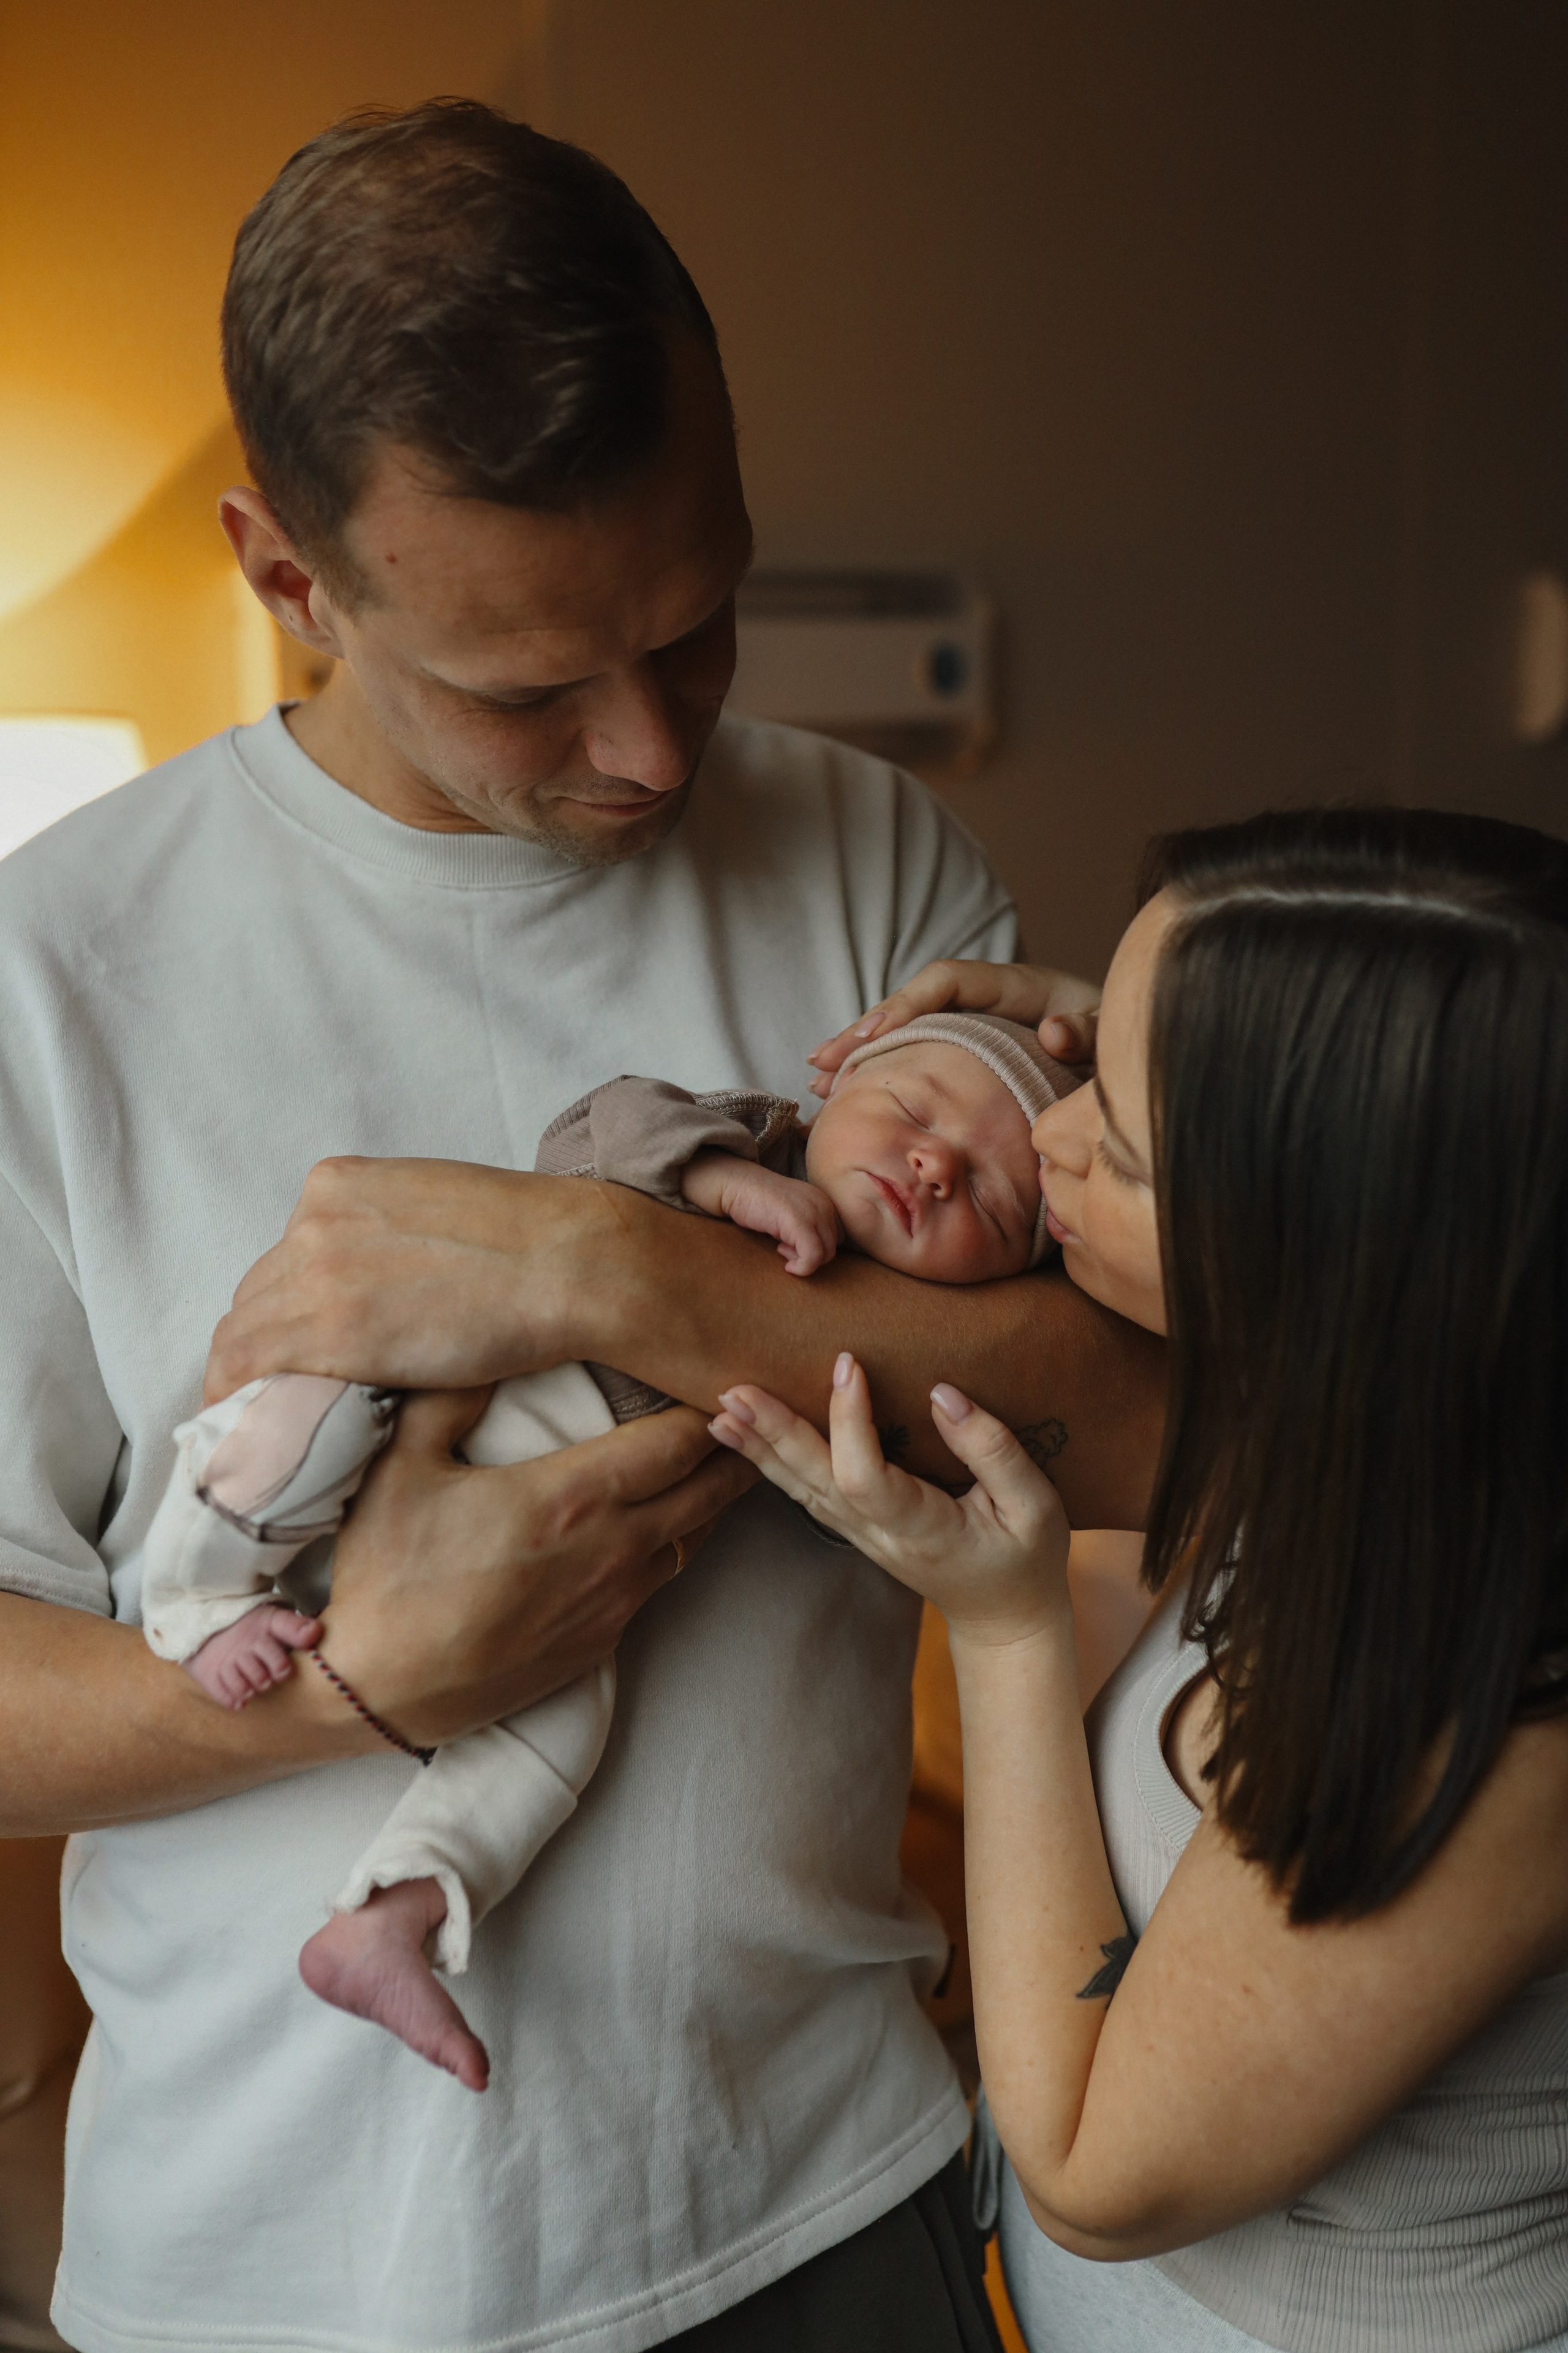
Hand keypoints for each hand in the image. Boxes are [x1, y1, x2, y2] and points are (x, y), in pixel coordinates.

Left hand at [205, 1159, 626, 1400]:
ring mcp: (314, 1269)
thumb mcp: (438, 1214)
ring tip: (281, 1431)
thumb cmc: (533, 1246)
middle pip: (259, 1298)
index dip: (292, 1314)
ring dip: (257, 1383)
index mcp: (337, 1184)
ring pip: (243, 1335)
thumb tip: (378, 1294)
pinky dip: (240, 1403)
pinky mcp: (329, 1328)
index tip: (309, 1355)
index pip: (284, 1260)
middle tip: (298, 1402)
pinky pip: (242, 1369)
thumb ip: (390, 1242)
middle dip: (275, 1350)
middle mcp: (312, 1217)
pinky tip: (258, 1440)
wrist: (576, 1261)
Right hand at [317, 1387, 756, 1745]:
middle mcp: (611, 1550)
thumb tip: (487, 1343)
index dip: (709, 1405)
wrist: (378, 1688)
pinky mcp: (602, 1642)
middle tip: (761, 1410)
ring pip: (694, 1538)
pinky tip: (671, 1524)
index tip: (728, 1373)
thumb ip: (451, 1397)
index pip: (676, 1441)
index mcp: (572, 1497)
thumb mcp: (403, 1466)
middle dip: (739, 1447)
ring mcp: (613, 1602)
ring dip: (714, 1497)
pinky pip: (662, 1581)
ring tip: (729, 1459)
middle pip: (709, 1489)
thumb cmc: (387, 1573)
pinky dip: (679, 1543)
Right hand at [680, 1153, 841, 1275]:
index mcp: (824, 1201)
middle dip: (809, 1255)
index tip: (791, 1243)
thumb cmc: (757, 1201)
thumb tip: (818, 1256)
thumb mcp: (790, 1213)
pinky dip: (800, 1266)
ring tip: (780, 1248)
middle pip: (832, 1247)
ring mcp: (814, 1212)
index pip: (836, 1237)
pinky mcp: (800, 1222)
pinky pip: (812, 1257)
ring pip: (825, 1255)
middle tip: (783, 1248)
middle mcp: (824, 1204)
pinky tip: (779, 1253)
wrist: (735, 1184)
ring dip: (802, 1260)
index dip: (815, 1246)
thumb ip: (808, 1227)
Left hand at [708, 1352, 1069, 1647]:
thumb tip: (942, 1395)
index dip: (849, 1422)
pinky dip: (769, 1463)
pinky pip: (805, 1492)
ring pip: (800, 1490)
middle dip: (774, 1434)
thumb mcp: (1036, 1507)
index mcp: (923, 1528)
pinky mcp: (854, 1527)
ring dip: (758, 1449)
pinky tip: (743, 1436)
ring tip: (720, 1409)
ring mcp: (860, 1535)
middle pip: (814, 1483)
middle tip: (736, 1390)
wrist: (1005, 1618)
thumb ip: (994, 1451)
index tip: (846, 1364)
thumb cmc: (1026, 1559)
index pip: (866, 1476)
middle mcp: (878, 1534)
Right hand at [807, 959, 1100, 1096]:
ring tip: (818, 1079)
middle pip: (910, 1005)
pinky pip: (917, 1052)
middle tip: (821, 1063)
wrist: (1127, 1044)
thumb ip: (1088, 1029)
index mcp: (1013, 985)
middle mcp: (983, 999)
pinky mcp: (968, 1049)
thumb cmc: (1117, 1035)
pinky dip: (883, 1069)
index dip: (907, 1005)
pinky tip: (851, 1090)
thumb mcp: (1111, 1030)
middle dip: (864, 1032)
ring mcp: (972, 1024)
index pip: (945, 982)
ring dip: (862, 1052)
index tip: (874, 1037)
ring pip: (906, 1030)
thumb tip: (1054, 1032)